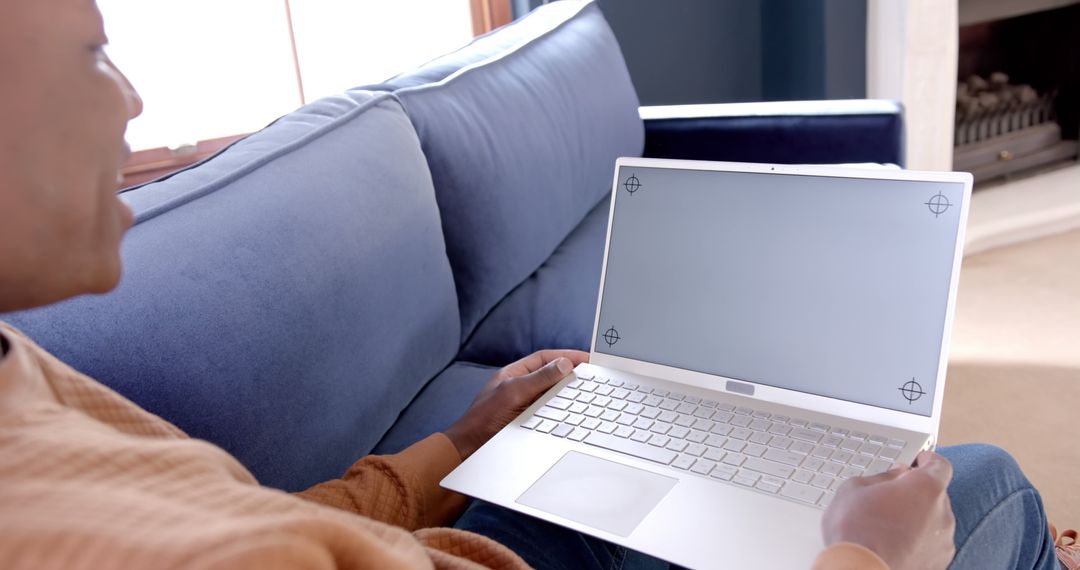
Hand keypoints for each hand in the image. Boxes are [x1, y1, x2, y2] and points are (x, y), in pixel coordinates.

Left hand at [444, 350, 588, 459]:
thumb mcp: (512, 393)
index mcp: (514, 374)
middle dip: (573, 374)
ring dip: (571, 394)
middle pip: (553, 376)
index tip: (587, 359)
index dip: (567, 356)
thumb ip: (538, 379)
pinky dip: (566, 412)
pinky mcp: (530, 424)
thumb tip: (564, 365)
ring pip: (555, 396)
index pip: (545, 359)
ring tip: (590, 393)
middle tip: (594, 375)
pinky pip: (553, 414)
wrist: (470, 450)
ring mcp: (526, 407)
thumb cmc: (483, 420)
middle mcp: (521, 388)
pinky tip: (576, 414)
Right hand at [821, 451, 955, 568]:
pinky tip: (894, 545)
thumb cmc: (856, 530)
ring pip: (933, 522)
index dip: (927, 461)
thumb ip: (882, 477)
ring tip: (887, 527)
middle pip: (935, 495)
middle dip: (916, 493)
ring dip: (917, 519)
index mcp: (926, 487)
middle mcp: (942, 513)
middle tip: (890, 497)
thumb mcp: (855, 488)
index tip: (918, 461)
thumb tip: (893, 476)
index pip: (939, 465)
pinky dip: (917, 542)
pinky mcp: (939, 564)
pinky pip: (931, 545)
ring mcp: (943, 542)